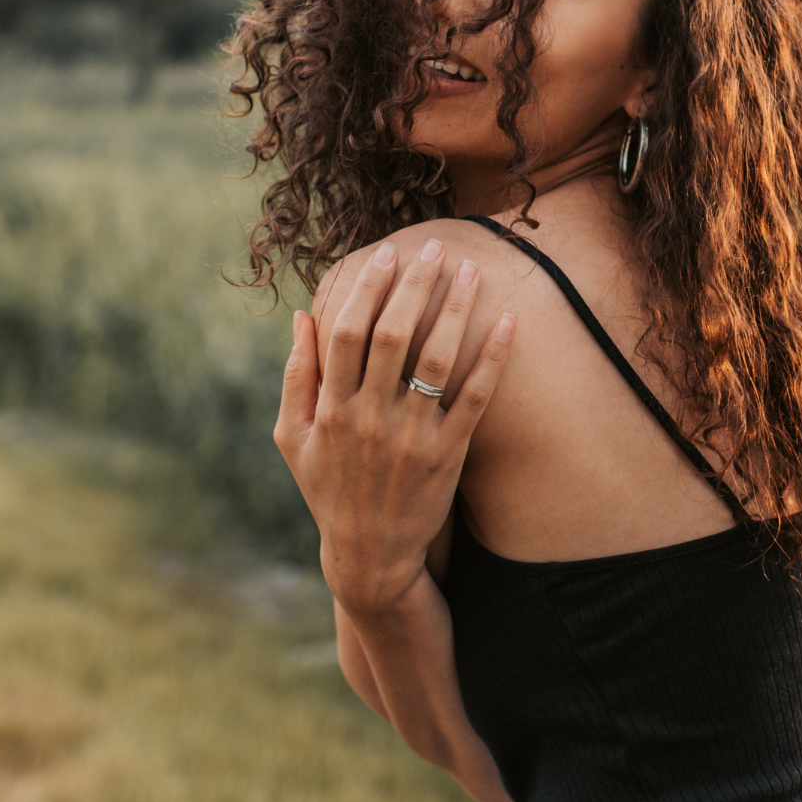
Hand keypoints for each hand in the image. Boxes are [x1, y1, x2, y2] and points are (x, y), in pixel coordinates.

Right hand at [274, 238, 515, 618]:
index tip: (387, 254)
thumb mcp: (292, 438)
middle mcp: (369, 418)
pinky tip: (509, 322)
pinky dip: (493, 359)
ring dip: (456, 310)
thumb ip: (296, 376)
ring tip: (473, 270)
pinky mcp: (447, 456)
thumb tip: (303, 315)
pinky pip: (476, 399)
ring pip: (437, 360)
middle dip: (415, 285)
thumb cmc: (328, 489)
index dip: (369, 288)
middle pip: (394, 335)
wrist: (370, 555)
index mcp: (330, 408)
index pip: (349, 332)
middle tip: (435, 246)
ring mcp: (411, 437)